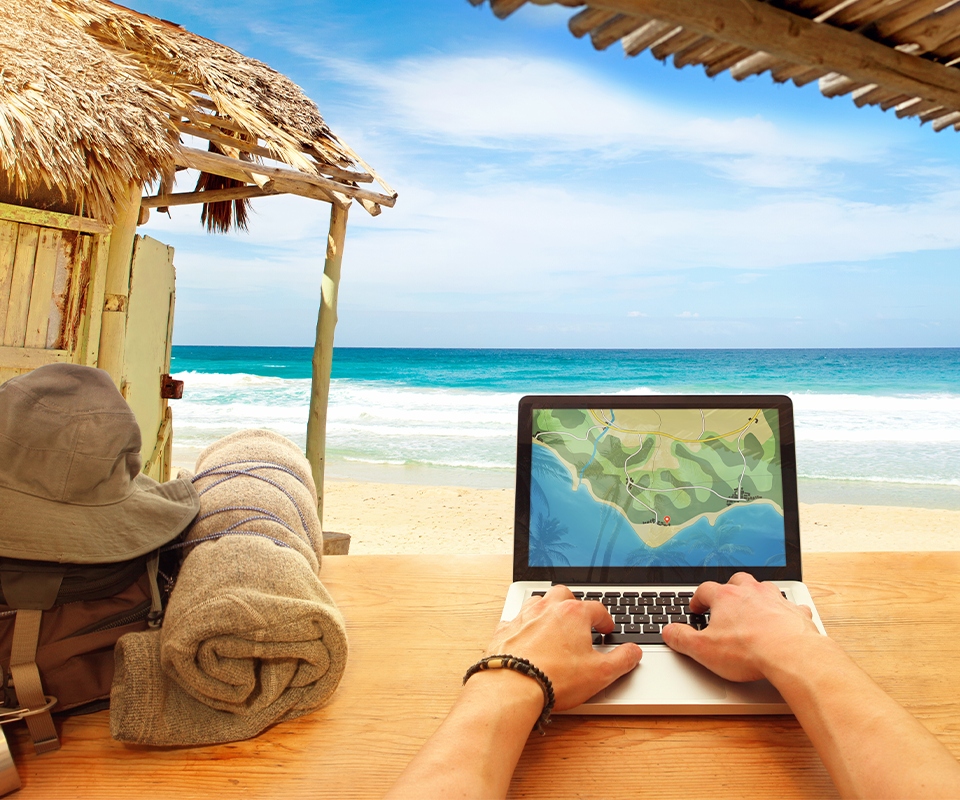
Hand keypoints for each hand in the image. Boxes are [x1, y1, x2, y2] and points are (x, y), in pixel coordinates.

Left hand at [484, 585, 641, 709]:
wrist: (512, 687)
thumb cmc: (555, 678)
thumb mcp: (600, 673)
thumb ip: (622, 660)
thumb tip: (633, 652)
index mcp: (573, 614)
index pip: (596, 609)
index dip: (605, 619)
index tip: (606, 628)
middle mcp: (547, 609)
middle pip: (564, 595)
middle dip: (574, 604)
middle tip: (580, 618)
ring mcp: (524, 617)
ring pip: (538, 601)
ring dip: (548, 608)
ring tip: (554, 623)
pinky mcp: (505, 630)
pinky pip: (515, 619)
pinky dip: (523, 625)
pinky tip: (526, 636)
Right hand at [662, 572, 819, 681]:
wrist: (791, 654)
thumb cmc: (749, 651)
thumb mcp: (703, 650)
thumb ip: (682, 639)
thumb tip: (668, 631)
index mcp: (725, 597)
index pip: (705, 590)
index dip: (698, 599)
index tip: (696, 609)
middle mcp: (750, 592)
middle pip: (736, 581)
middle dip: (729, 589)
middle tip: (725, 601)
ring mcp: (775, 600)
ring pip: (763, 588)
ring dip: (757, 595)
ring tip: (753, 607)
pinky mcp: (795, 612)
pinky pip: (790, 605)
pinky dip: (785, 610)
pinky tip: (784, 619)